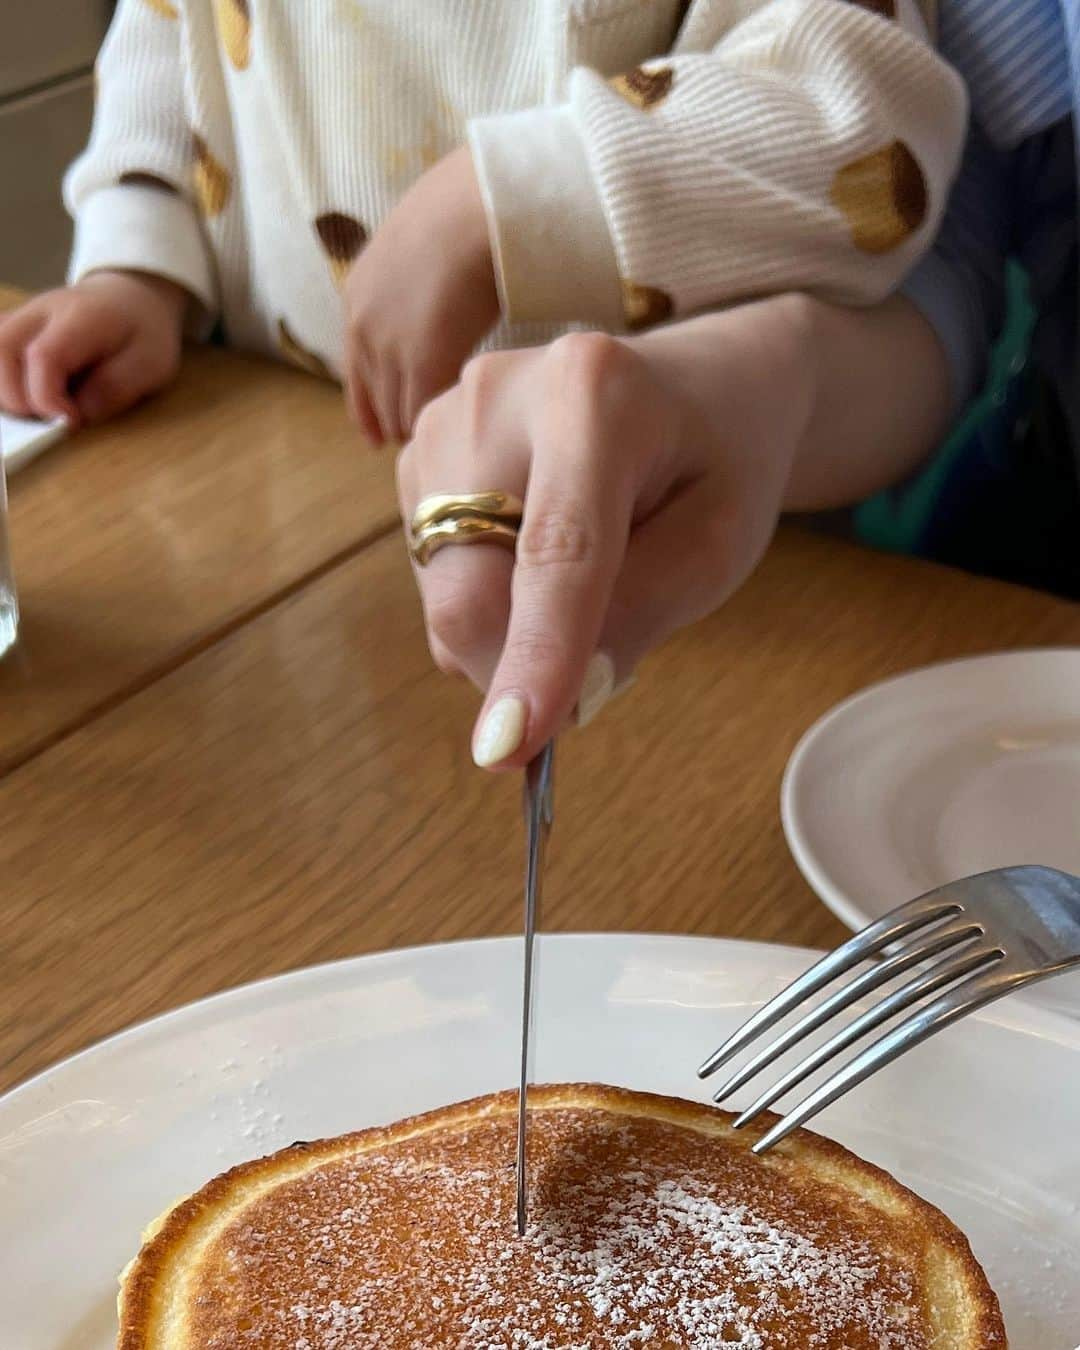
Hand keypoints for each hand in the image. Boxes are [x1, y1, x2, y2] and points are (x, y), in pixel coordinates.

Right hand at [0, 270, 186, 427]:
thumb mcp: (150, 363)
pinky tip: (24, 398)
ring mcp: (20, 318)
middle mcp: (39, 312)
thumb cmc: (141, 333)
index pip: (43, 356)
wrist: (126, 299)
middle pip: (2, 352)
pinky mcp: (10, 329)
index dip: (47, 398)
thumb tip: (80, 415)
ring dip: (5, 392)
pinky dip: (3, 382)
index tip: (69, 422)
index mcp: (79, 318)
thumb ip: (116, 387)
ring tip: (37, 412)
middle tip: (51, 421)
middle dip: (20, 399)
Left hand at [344, 145, 499, 446]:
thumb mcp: (417, 250)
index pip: (355, 371)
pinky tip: (461, 432)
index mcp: (357, 297)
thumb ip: (415, 285)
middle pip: (376, 399)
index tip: (378, 438)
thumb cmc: (467, 214)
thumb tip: (437, 299)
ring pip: (400, 412)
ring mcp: (389, 347)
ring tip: (447, 447)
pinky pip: (426, 411)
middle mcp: (363, 327)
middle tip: (423, 450)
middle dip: (397, 424)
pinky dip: (441, 424)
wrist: (480, 206)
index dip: (368, 408)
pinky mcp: (423, 362)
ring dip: (422, 430)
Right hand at [396, 295, 816, 768]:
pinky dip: (490, 602)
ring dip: (510, 632)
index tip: (511, 749)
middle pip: (469, 586)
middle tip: (589, 682)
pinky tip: (537, 559)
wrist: (694, 388)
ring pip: (445, 596)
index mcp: (594, 394)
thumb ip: (640, 615)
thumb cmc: (718, 464)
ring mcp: (442, 423)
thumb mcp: (718, 544)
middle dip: (517, 667)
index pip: (557, 551)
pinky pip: (436, 580)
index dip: (536, 654)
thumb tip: (558, 701)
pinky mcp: (416, 457)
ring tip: (587, 578)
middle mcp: (496, 395)